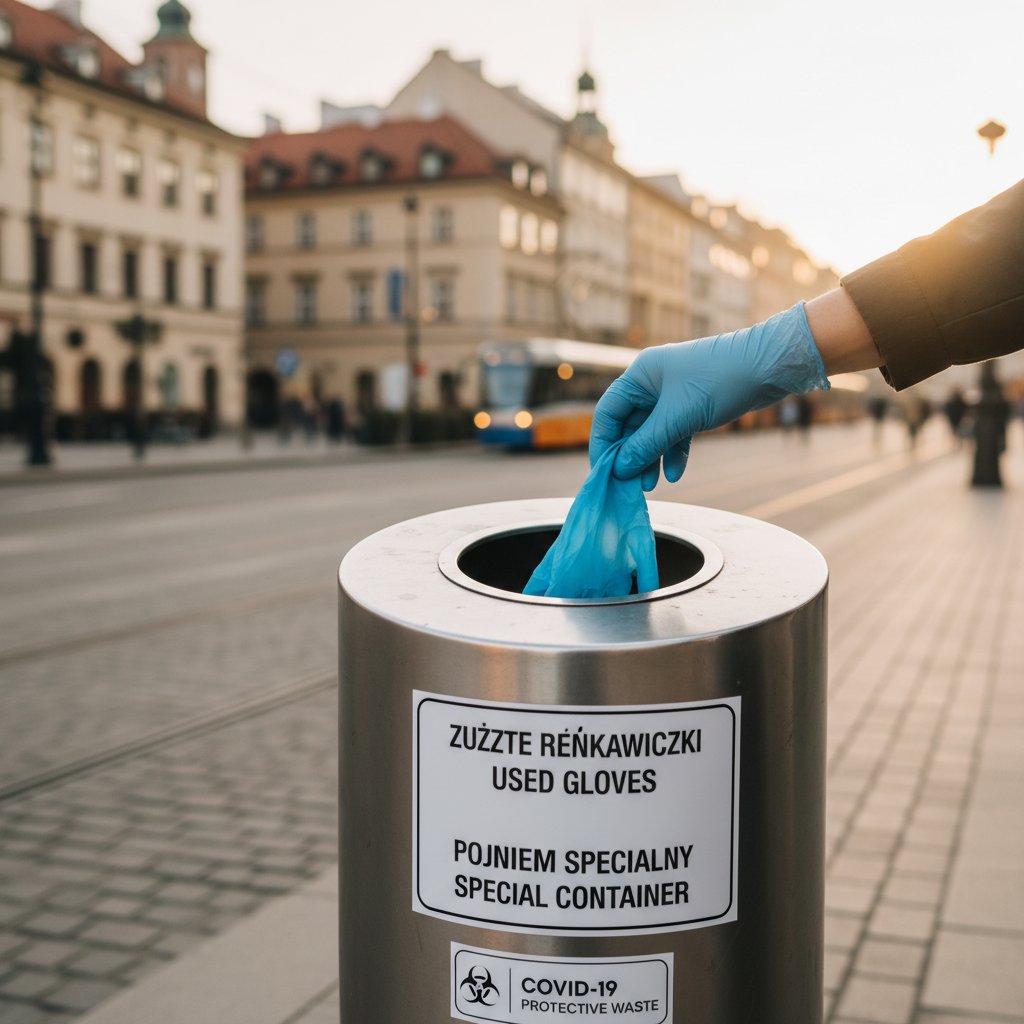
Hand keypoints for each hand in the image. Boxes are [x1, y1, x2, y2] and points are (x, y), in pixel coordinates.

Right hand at [590, 302, 829, 488]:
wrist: (769, 366)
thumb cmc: (719, 381)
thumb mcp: (678, 417)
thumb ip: (646, 445)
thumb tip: (620, 469)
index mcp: (641, 374)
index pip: (608, 412)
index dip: (603, 443)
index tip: (604, 472)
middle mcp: (653, 383)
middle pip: (629, 425)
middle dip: (630, 456)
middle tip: (628, 485)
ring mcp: (673, 395)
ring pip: (652, 432)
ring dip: (650, 459)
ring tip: (650, 486)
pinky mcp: (693, 406)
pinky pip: (674, 433)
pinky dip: (673, 453)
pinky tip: (675, 474)